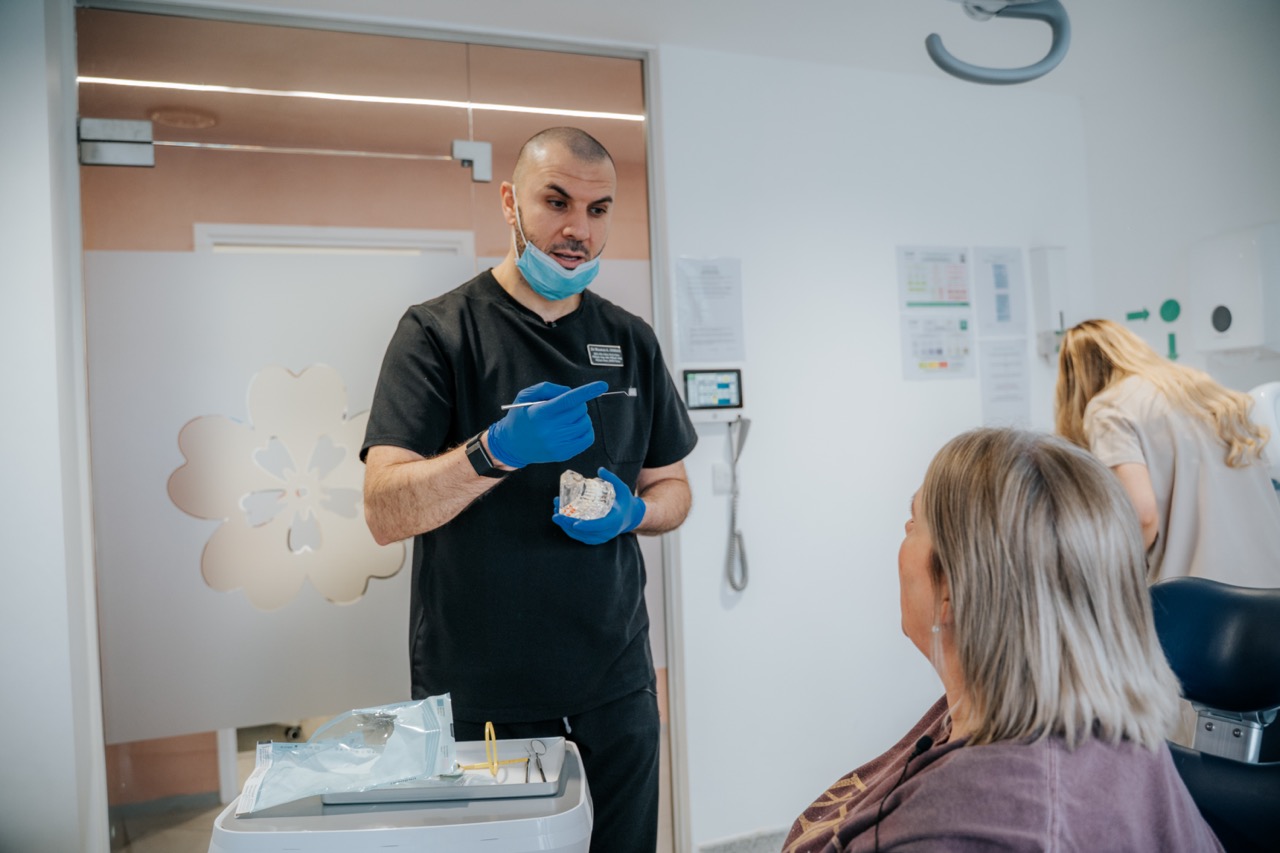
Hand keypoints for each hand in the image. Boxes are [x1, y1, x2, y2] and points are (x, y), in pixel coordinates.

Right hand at [487, 381, 607, 467]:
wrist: (511, 445)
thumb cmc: (520, 417)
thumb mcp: (525, 396)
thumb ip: (547, 388)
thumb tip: (571, 392)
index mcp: (540, 413)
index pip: (569, 400)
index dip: (587, 391)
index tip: (602, 385)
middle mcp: (550, 430)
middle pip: (579, 410)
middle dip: (576, 404)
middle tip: (563, 408)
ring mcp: (558, 444)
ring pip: (585, 423)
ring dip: (580, 417)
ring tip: (566, 418)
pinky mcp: (564, 454)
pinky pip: (588, 438)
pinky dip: (585, 430)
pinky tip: (573, 428)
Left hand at [552, 467, 646, 544]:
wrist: (630, 517)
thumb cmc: (625, 501)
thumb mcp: (622, 489)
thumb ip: (612, 479)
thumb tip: (600, 469)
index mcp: (615, 520)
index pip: (600, 526)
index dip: (586, 526)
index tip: (574, 523)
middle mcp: (608, 532)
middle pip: (586, 532)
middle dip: (569, 524)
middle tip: (556, 514)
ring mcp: (602, 537)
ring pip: (581, 536)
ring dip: (566, 527)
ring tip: (556, 514)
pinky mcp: (597, 539)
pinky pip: (582, 538)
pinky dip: (570, 531)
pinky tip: (561, 522)